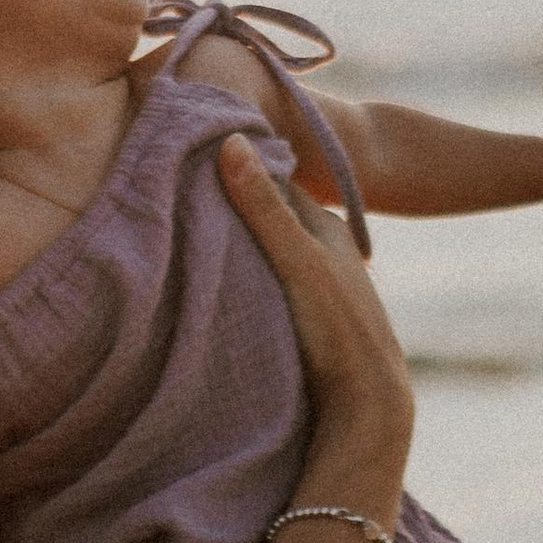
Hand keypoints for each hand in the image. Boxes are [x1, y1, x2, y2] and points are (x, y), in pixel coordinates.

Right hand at [217, 132, 413, 487]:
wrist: (367, 403)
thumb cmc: (338, 328)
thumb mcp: (297, 261)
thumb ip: (263, 207)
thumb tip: (230, 139)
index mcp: (326, 226)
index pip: (271, 182)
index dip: (234, 170)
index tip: (188, 163)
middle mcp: (323, 250)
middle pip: (266, 216)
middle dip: (229, 206)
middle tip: (175, 199)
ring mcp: (314, 285)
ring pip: (264, 251)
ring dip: (234, 245)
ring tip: (186, 239)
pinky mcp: (304, 316)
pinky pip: (264, 281)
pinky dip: (242, 275)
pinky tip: (215, 285)